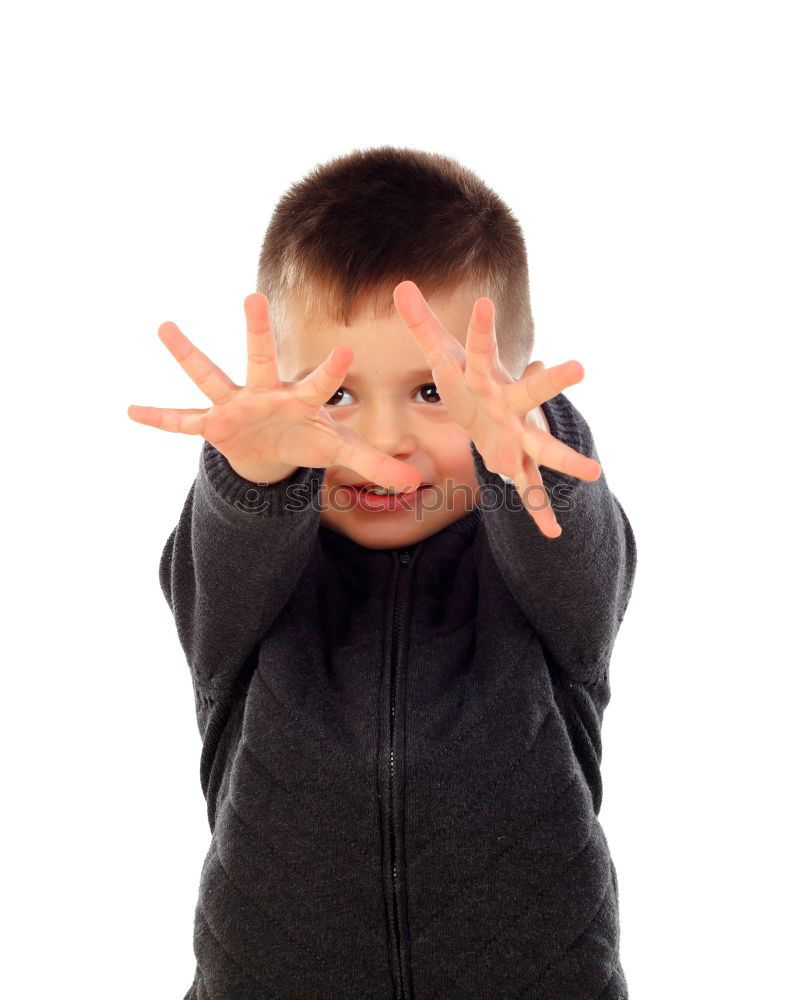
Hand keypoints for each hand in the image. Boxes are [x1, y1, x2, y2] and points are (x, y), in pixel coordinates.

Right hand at [127, 293, 422, 490]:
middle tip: (253, 296)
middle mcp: (267, 393)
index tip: (346, 349)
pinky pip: (183, 421)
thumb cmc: (307, 440)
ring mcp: (236, 405)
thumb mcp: (340, 453)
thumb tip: (417, 485)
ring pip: (213, 375)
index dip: (332, 370)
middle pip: (263, 359)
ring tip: (164, 326)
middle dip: (258, 331)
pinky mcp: (214, 423)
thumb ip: (375, 466)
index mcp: (302, 400)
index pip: (321, 384)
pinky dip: (160, 417)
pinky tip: (130, 409)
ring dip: (190, 354)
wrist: (272, 450)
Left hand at [391, 280, 601, 538]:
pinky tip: (552, 534)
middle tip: (579, 367)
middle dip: (552, 382)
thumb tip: (402, 284)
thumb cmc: (468, 381)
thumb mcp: (443, 356)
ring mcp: (519, 436)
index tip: (485, 303)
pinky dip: (539, 511)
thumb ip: (423, 325)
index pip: (482, 348)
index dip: (482, 328)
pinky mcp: (517, 463)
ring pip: (544, 448)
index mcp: (487, 378)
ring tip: (594, 473)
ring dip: (566, 460)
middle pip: (532, 393)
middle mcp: (510, 405)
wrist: (492, 412)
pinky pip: (529, 490)